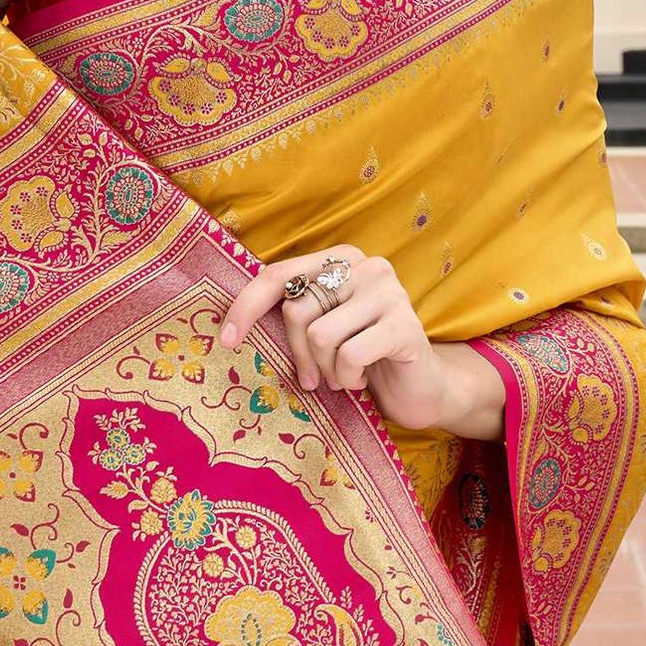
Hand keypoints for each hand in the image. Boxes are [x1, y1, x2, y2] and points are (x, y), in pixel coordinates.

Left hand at [218, 245, 505, 441]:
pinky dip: (348, 378)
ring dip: (327, 370)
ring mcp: (389, 293)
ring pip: (320, 335)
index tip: (225, 341)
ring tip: (343, 377)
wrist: (420, 387)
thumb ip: (294, 312)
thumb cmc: (362, 356)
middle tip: (313, 378)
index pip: (278, 275)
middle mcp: (367, 265)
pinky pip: (349, 355)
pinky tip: (363, 380)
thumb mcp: (325, 327)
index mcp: (341, 258)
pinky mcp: (404, 325)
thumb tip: (231, 325)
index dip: (246, 306)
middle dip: (298, 354)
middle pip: (296, 310)